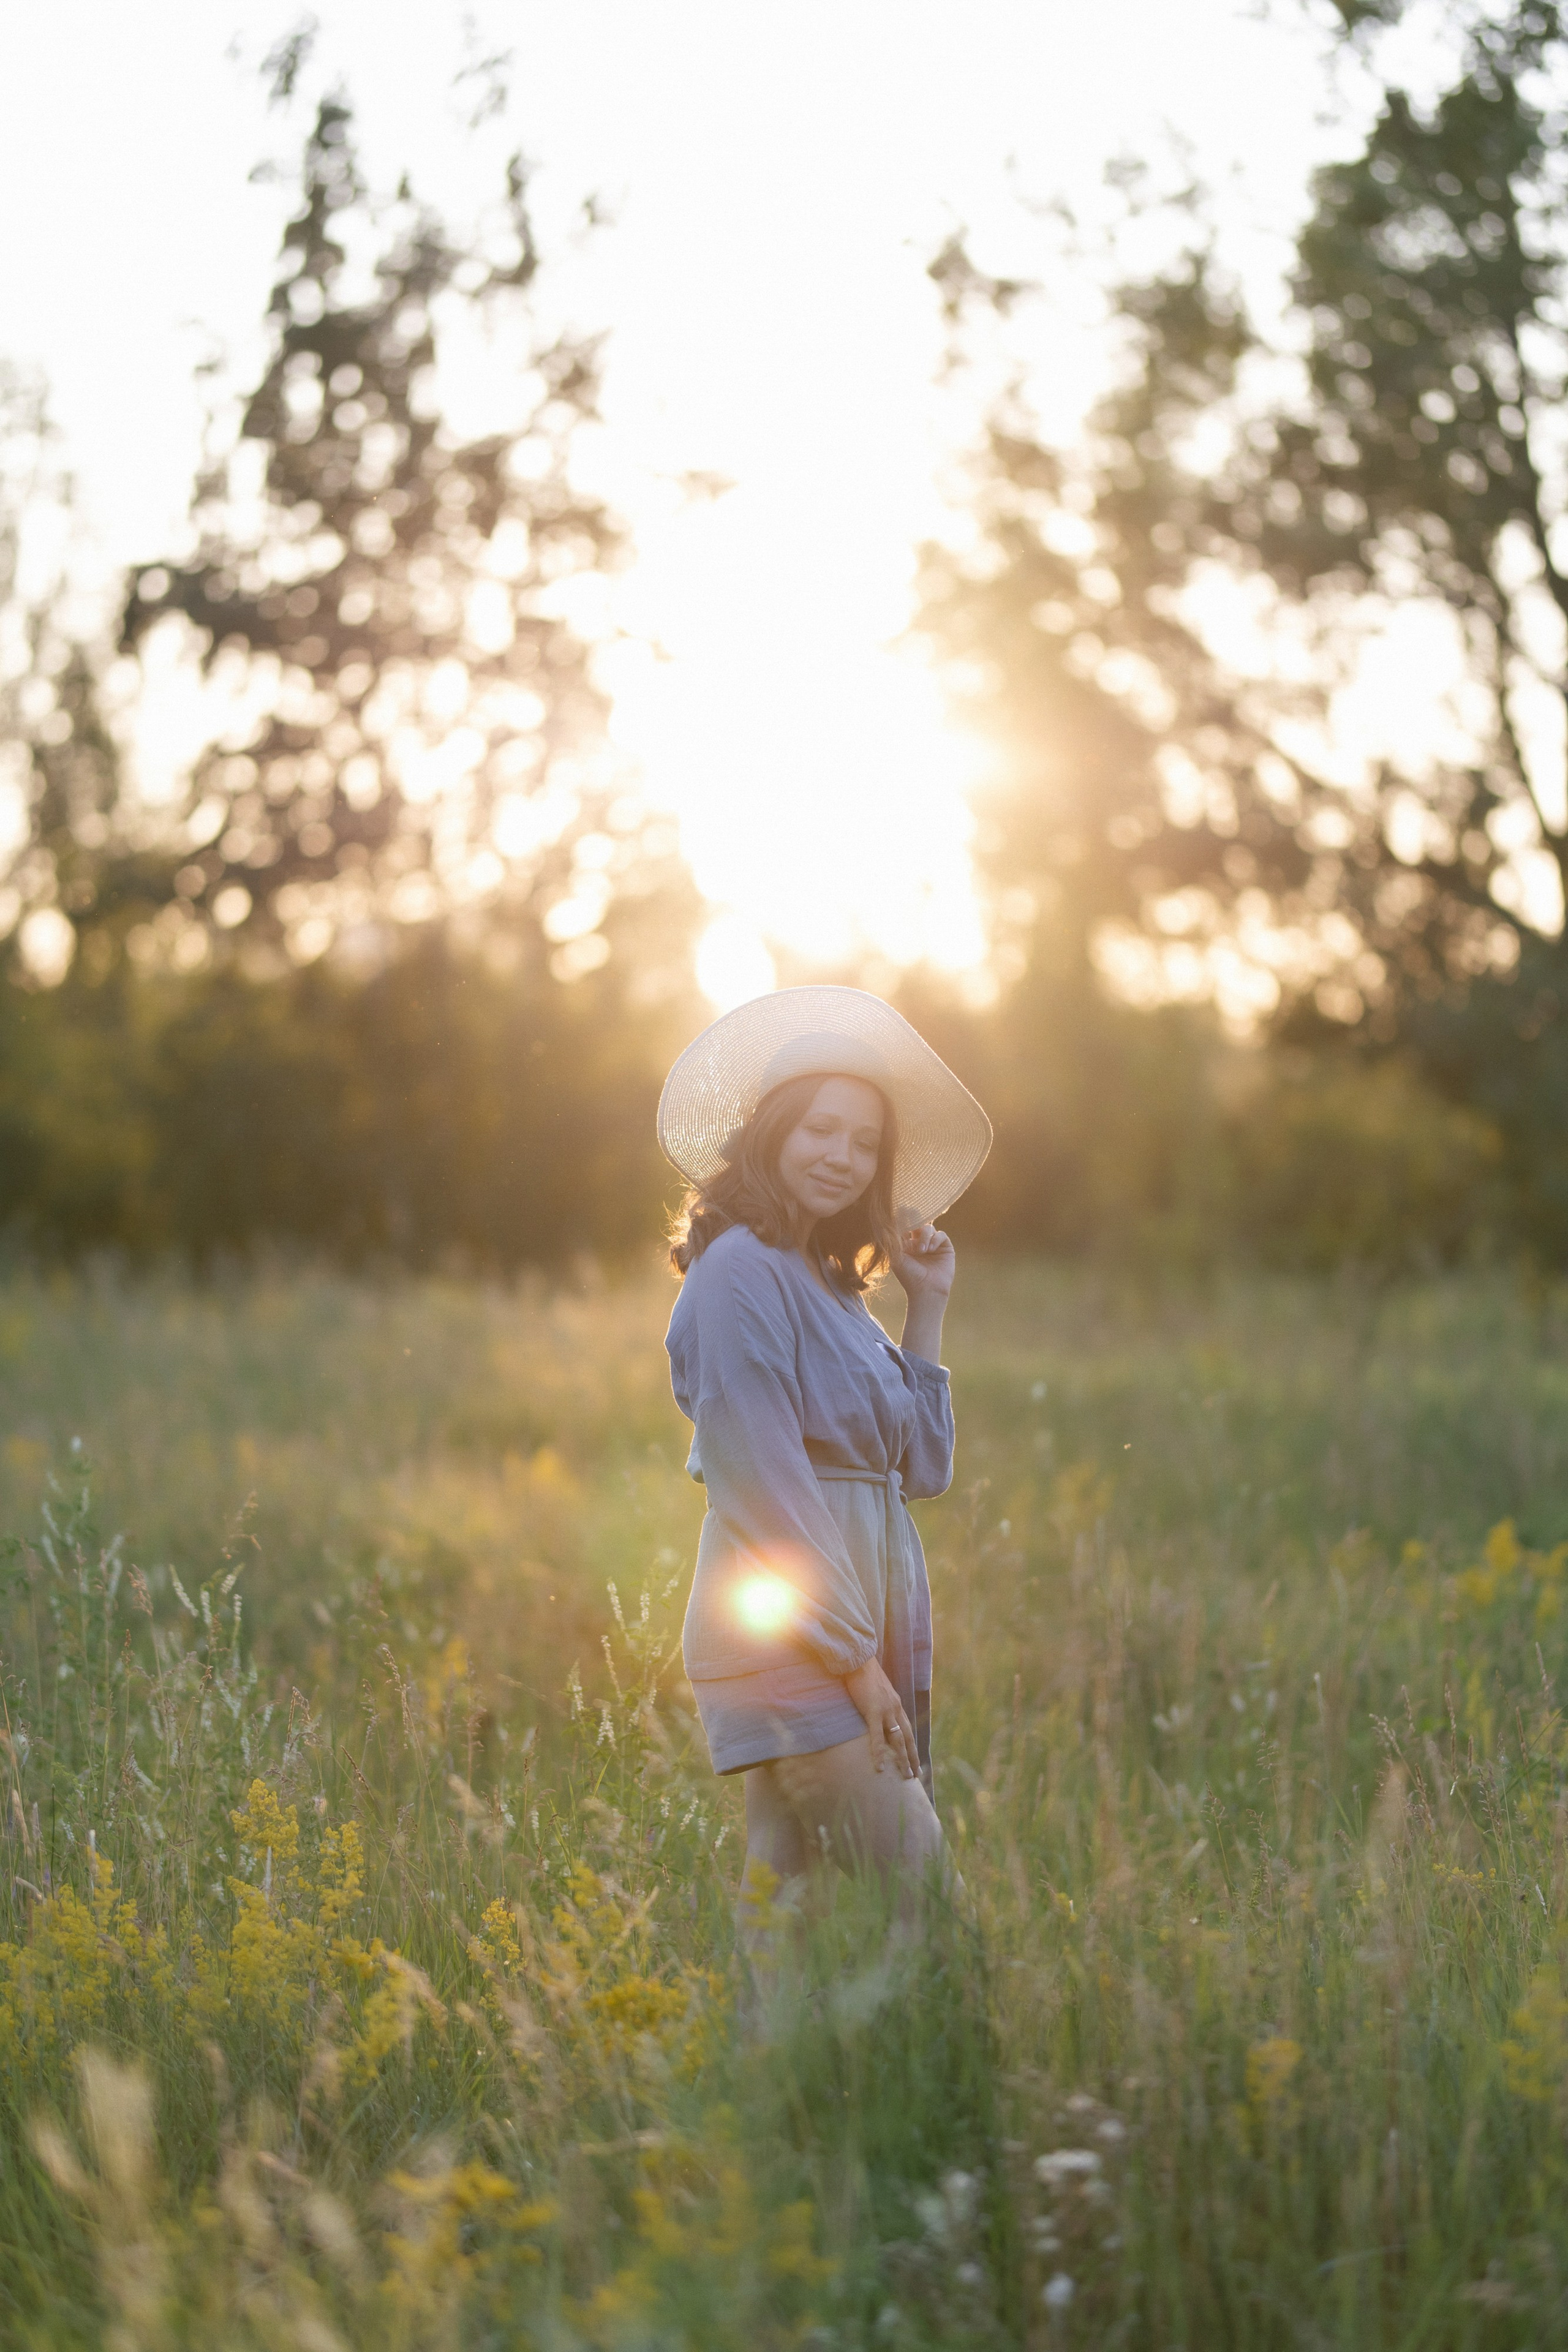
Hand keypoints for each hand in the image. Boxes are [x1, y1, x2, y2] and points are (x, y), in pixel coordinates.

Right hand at [844, 1658, 919, 1778]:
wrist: (859, 1660)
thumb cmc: (864, 1673)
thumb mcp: (877, 1690)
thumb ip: (880, 1702)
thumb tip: (876, 1711)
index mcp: (896, 1704)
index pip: (907, 1729)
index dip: (911, 1746)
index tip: (915, 1760)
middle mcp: (895, 1709)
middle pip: (907, 1738)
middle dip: (913, 1758)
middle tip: (916, 1776)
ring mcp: (886, 1711)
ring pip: (898, 1741)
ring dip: (903, 1760)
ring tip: (906, 1776)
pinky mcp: (873, 1712)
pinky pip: (877, 1738)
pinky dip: (879, 1754)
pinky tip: (880, 1767)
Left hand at [892, 1223, 954, 1306]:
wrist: (926, 1290)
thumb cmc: (909, 1276)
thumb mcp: (896, 1257)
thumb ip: (892, 1241)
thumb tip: (888, 1224)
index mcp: (906, 1245)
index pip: (905, 1226)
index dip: (904, 1221)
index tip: (901, 1219)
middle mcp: (919, 1243)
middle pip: (918, 1223)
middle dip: (916, 1225)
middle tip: (913, 1229)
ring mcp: (933, 1245)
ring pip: (929, 1228)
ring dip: (925, 1236)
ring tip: (922, 1250)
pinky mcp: (945, 1248)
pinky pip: (941, 1234)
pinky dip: (935, 1239)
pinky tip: (931, 1249)